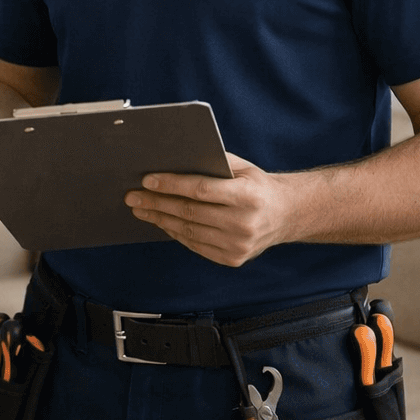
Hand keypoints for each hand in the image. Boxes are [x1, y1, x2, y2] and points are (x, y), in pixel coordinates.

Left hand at [125, 153, 293, 266]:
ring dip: (160, 219)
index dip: (171, 185)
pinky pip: (195, 245)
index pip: (201, 190)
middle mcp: (244, 223)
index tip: (147, 180)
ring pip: (188, 231)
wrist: (286, 215)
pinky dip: (174, 233)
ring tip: (141, 209)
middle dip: (157, 203)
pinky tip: (161, 222)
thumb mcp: (242, 167)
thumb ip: (212, 163)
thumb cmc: (256, 185)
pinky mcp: (233, 259)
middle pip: (190, 212)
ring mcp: (239, 245)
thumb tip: (172, 160)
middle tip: (133, 196)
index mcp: (248, 196)